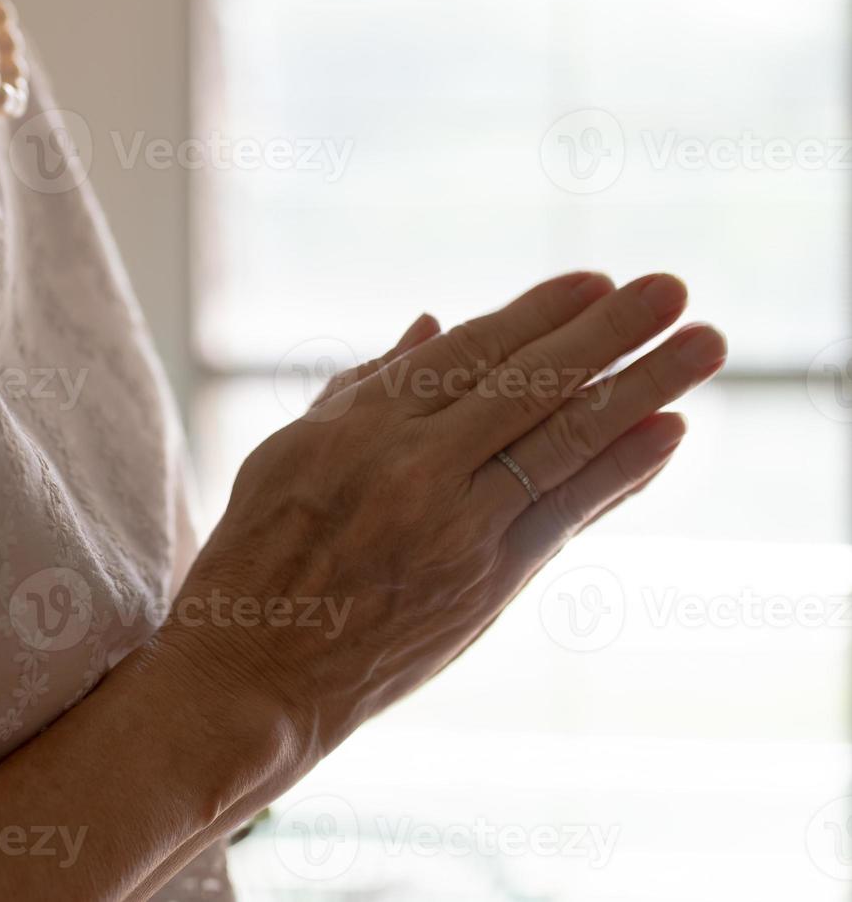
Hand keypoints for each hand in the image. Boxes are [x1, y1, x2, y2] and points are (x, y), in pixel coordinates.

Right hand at [161, 272, 725, 756]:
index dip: (537, 313)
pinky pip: (567, 513)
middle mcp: (412, 465)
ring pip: (565, 440)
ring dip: (645, 389)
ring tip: (702, 346)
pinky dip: (621, 472)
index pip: (467, 351)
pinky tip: (666, 433)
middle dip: (610, 330)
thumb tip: (430, 323)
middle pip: (532, 382)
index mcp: (356, 425)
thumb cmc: (256, 558)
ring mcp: (455, 526)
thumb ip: (361, 388)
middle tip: (671, 288)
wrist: (253, 674)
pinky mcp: (485, 583)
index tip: (593, 281)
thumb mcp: (286, 454)